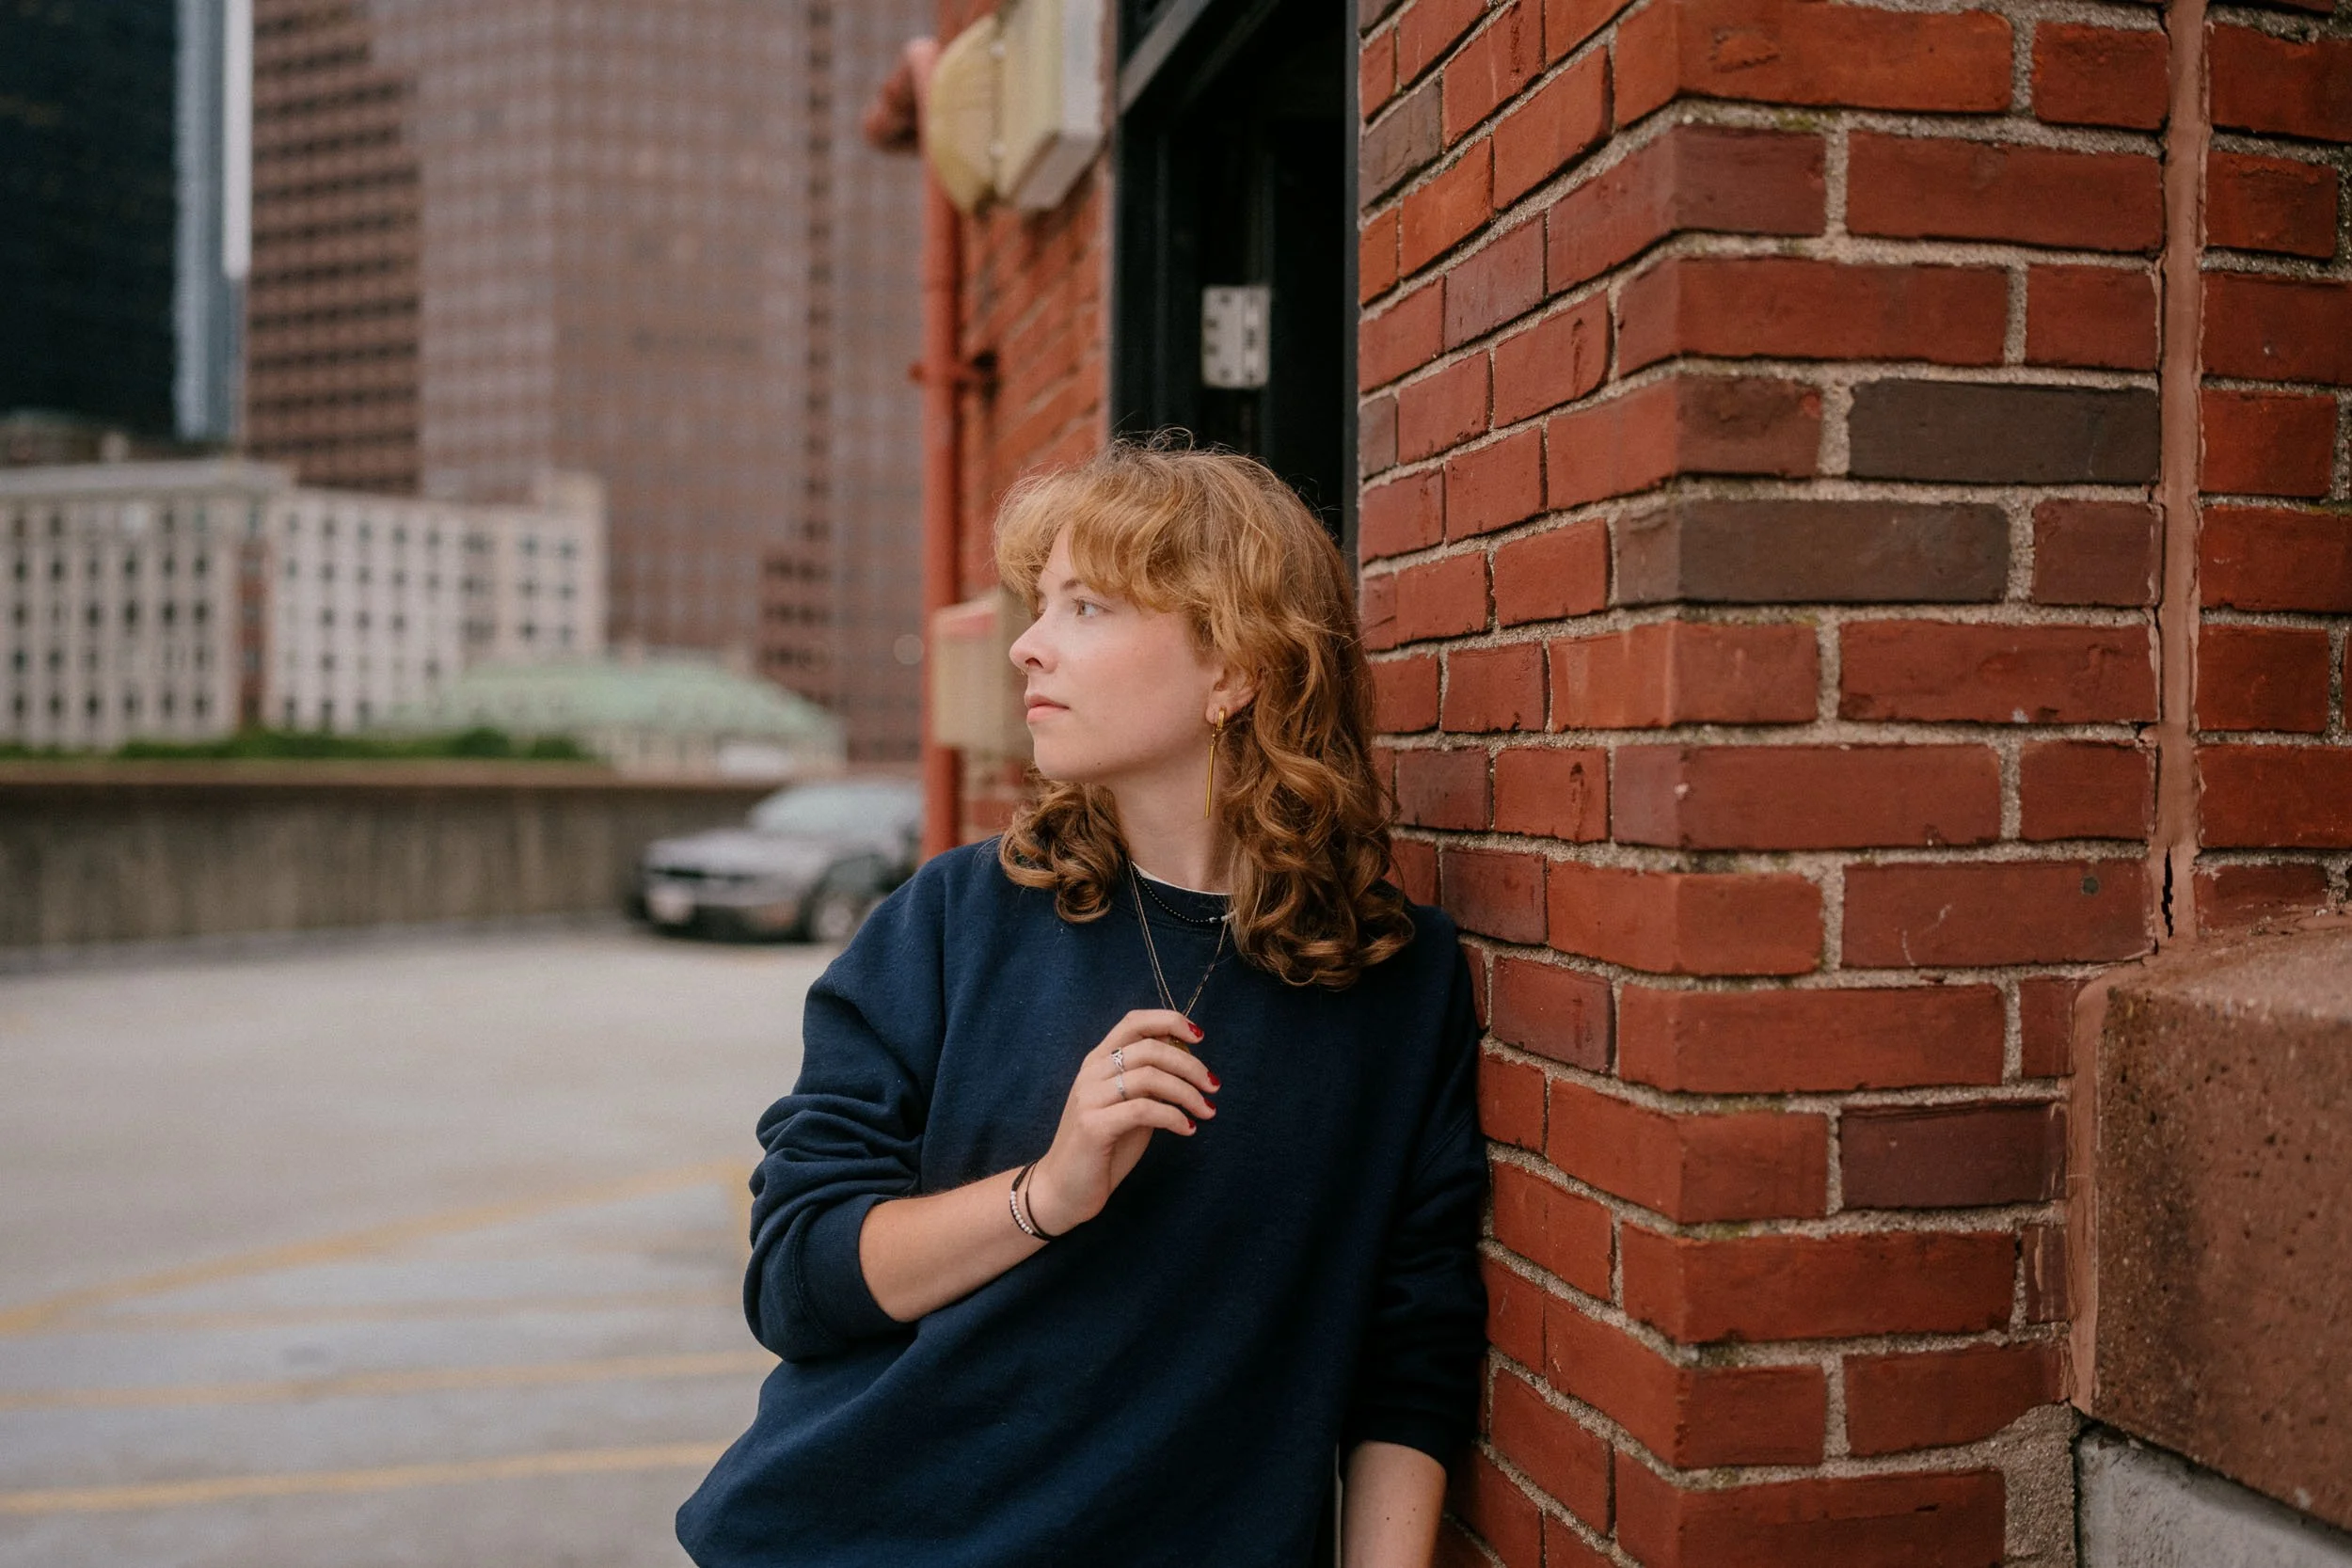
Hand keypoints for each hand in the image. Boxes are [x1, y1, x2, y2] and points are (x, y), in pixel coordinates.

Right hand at [1026, 1009, 1219, 1235]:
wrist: (1063, 1190)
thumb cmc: (1103, 1148)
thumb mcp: (1130, 1107)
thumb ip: (1150, 1083)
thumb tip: (1186, 1061)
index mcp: (1098, 1062)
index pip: (1134, 1022)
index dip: (1169, 1021)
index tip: (1199, 1036)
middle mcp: (1091, 1073)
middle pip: (1149, 1049)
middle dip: (1190, 1065)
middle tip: (1213, 1086)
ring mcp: (1090, 1098)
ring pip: (1149, 1076)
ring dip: (1187, 1092)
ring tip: (1207, 1111)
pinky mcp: (1093, 1126)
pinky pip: (1143, 1109)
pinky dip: (1173, 1116)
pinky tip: (1188, 1130)